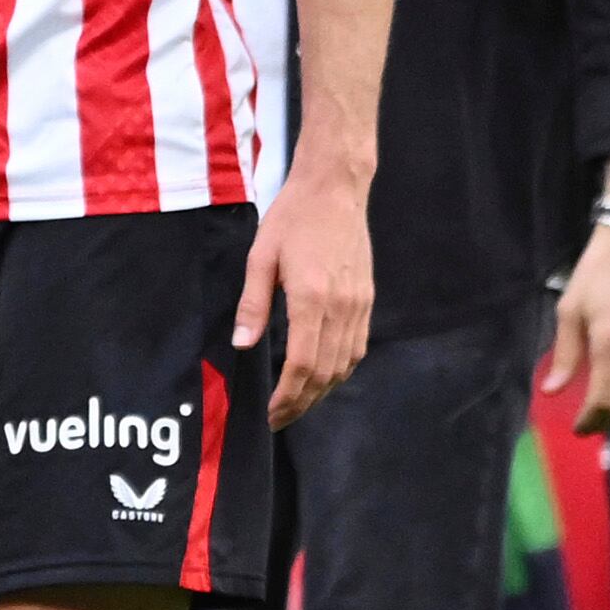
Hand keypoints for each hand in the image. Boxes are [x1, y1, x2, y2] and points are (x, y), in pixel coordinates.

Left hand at [236, 170, 372, 428]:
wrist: (335, 189)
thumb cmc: (293, 218)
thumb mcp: (261, 257)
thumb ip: (253, 304)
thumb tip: (242, 345)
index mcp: (312, 297)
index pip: (302, 363)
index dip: (288, 395)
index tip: (270, 413)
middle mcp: (341, 306)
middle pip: (326, 372)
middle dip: (302, 402)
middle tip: (279, 420)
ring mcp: (359, 304)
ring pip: (345, 364)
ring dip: (322, 391)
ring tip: (298, 404)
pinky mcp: (366, 299)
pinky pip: (357, 347)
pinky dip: (340, 369)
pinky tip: (322, 376)